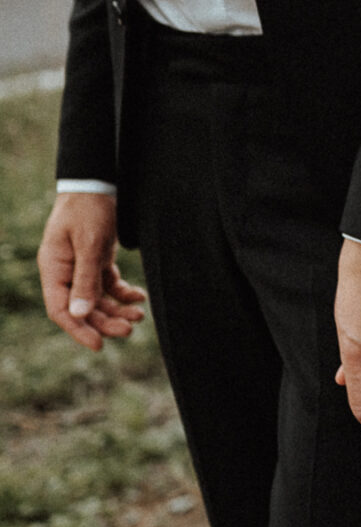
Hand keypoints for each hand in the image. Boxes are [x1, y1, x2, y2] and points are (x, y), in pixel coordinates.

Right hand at [38, 193, 146, 351]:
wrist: (98, 181)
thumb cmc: (88, 208)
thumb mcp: (89, 243)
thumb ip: (86, 279)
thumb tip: (80, 314)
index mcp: (54, 268)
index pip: (60, 310)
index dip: (78, 330)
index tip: (99, 345)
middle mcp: (65, 271)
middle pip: (83, 308)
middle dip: (106, 321)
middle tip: (131, 328)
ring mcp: (81, 266)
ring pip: (98, 299)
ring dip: (118, 309)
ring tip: (139, 314)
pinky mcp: (97, 260)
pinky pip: (109, 285)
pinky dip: (123, 292)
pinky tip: (139, 296)